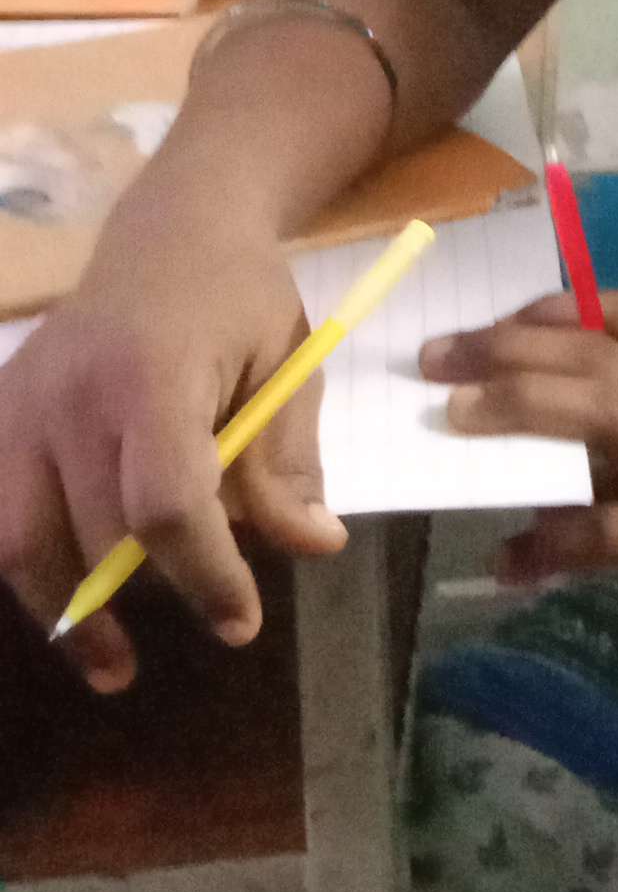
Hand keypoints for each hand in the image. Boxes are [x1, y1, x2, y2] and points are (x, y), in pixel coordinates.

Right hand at [0, 247, 345, 691]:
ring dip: (65, 612)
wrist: (172, 226)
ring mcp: (20, 404)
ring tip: (113, 665)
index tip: (242, 622)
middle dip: (151, 597)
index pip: (166, 503)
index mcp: (153, 373)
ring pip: (21, 541)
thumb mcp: (291, 366)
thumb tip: (314, 546)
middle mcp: (71, 393)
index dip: (204, 574)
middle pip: (97, 533)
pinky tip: (60, 602)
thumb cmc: (241, 297)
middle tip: (212, 626)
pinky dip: (24, 565)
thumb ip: (289, 461)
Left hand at [419, 290, 617, 664]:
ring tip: (456, 415)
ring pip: (596, 407)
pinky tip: (511, 567)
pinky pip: (605, 532)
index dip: (554, 309)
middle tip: (439, 356)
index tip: (499, 319)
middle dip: (507, 345)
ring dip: (519, 404)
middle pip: (592, 348)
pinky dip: (550, 545)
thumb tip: (559, 467)